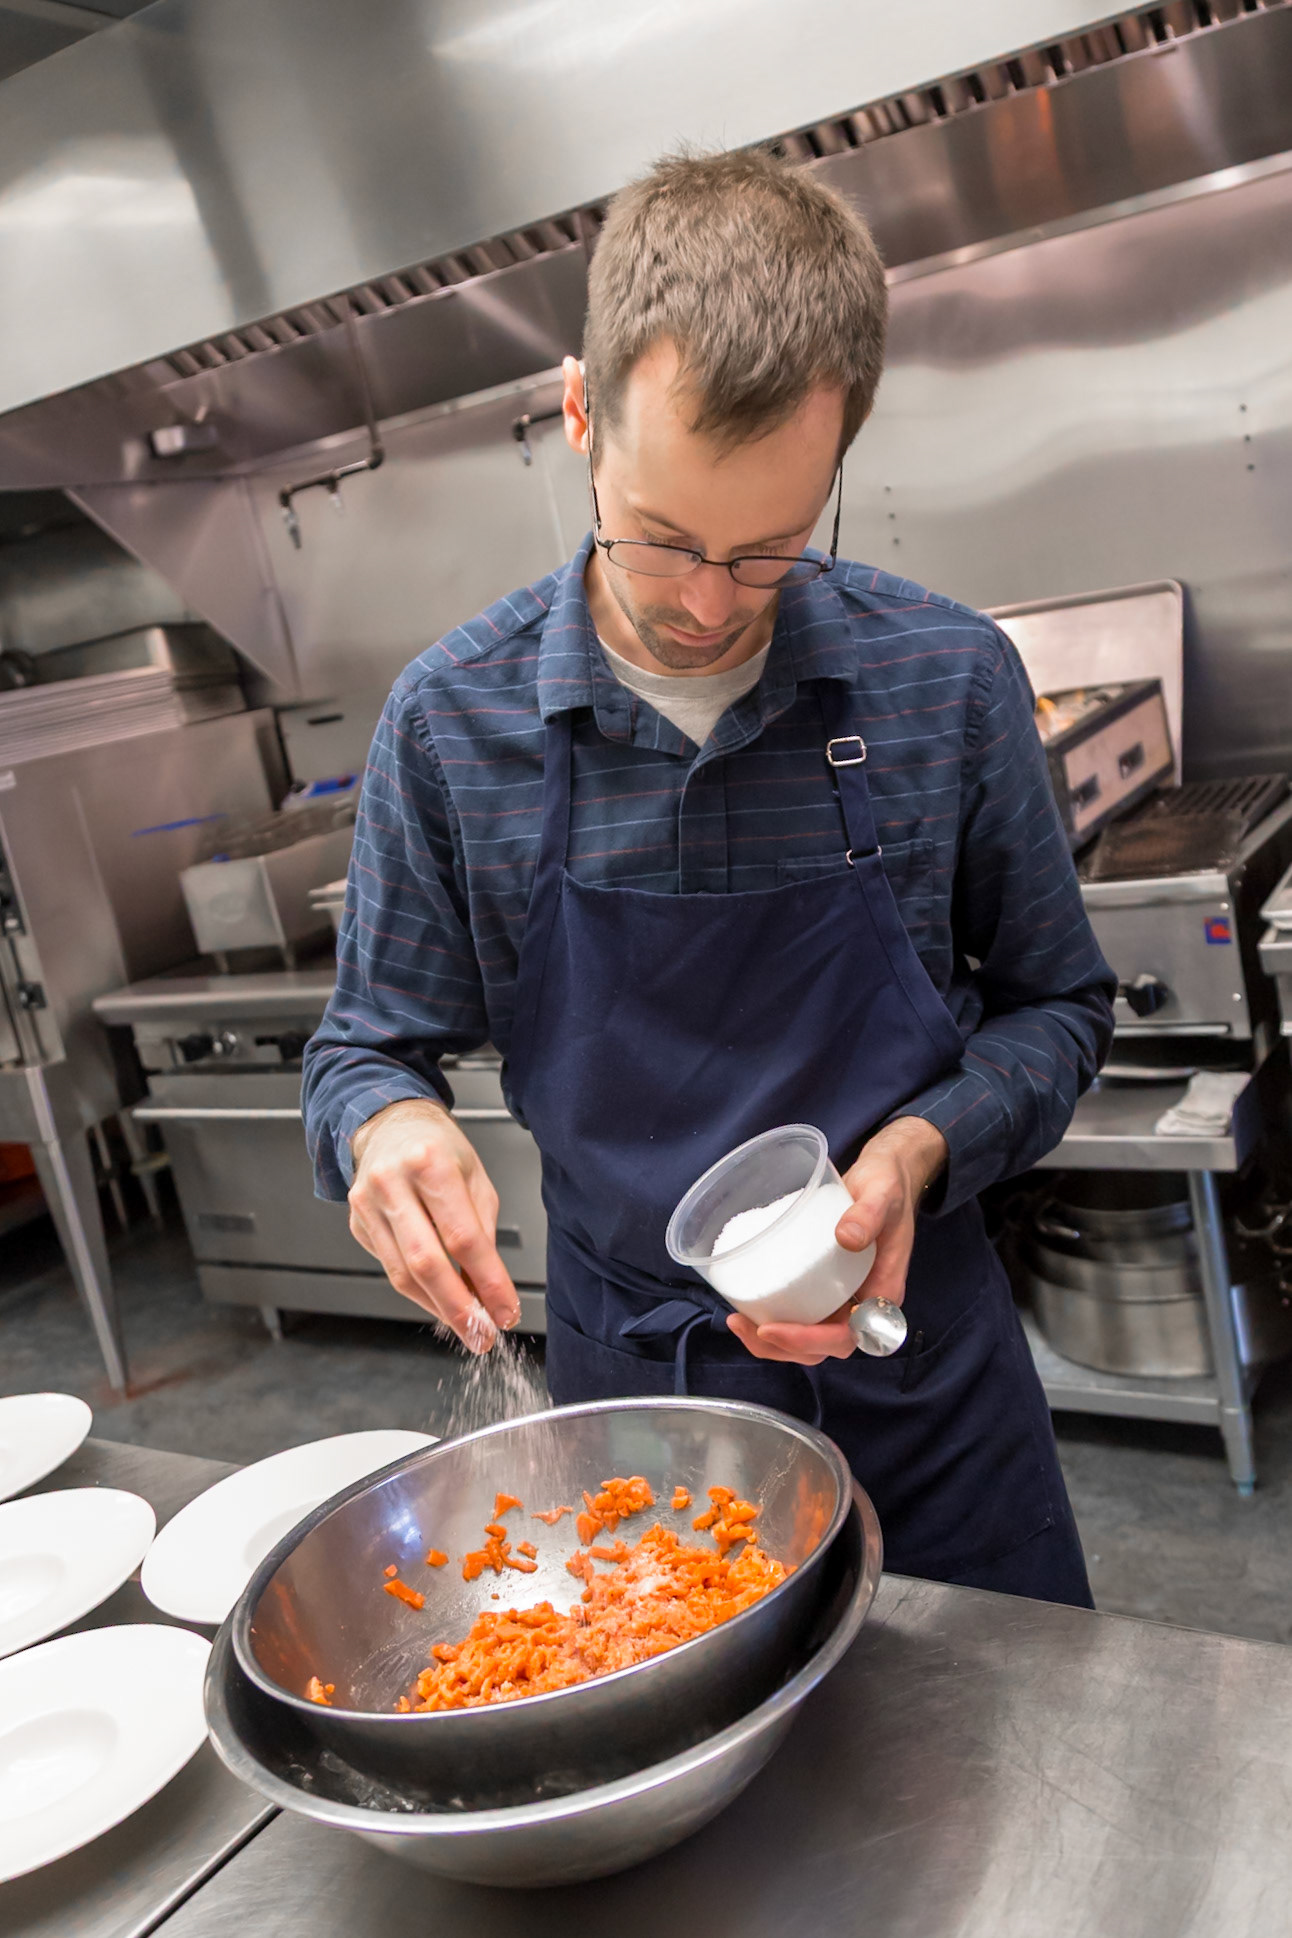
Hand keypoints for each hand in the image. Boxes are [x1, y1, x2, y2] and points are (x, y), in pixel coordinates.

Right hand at [347, 1098, 519, 1350]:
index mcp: (430, 1163)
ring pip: (402, 1274)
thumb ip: (482, 1230)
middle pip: (427, 1262)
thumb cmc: (438, 1148)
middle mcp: (392, 1182)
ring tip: (466, 1325)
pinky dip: (418, 1290)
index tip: (507, 1311)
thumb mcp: (475, 1176)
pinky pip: (390, 1268)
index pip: (464, 1237)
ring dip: (438, 1307)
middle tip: (482, 1335)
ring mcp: (367, 1204)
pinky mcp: (356, 1223)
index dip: (488, 1282)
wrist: (389, 1125)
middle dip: (459, 1309)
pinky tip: (439, 1299)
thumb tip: (488, 1288)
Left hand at [726, 1117, 947, 1366]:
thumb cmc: (889, 1187)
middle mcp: (862, 1303)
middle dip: (782, 1347)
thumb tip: (847, 1238)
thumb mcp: (882, 1195)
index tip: (774, 1328)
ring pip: (809, 1338)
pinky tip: (746, 1305)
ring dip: (773, 1341)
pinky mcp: (825, 1285)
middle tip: (746, 1325)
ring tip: (737, 1321)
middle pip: (823, 1347)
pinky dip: (774, 1317)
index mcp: (882, 1294)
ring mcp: (842, 1297)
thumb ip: (869, 1214)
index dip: (811, 1340)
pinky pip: (801, 1313)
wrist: (885, 1178)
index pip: (849, 1336)